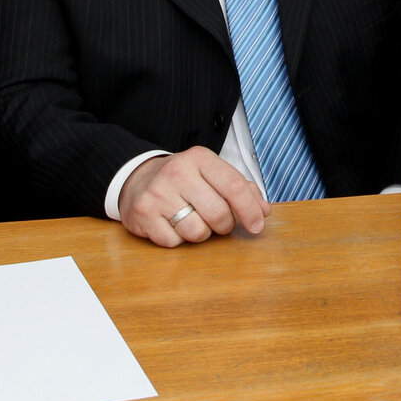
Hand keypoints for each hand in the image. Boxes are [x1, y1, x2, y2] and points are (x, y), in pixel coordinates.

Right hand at [117, 147, 269, 246]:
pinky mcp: (143, 215)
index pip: (234, 186)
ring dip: (201, 233)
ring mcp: (158, 194)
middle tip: (217, 220)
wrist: (137, 179)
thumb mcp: (210, 173)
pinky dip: (178, 239)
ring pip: (197, 232)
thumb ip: (240, 188)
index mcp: (199, 158)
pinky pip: (174, 242)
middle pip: (219, 214)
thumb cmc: (182, 179)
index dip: (250, 209)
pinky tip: (172, 224)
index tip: (257, 225)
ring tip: (192, 219)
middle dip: (224, 225)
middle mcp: (177, 173)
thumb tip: (263, 211)